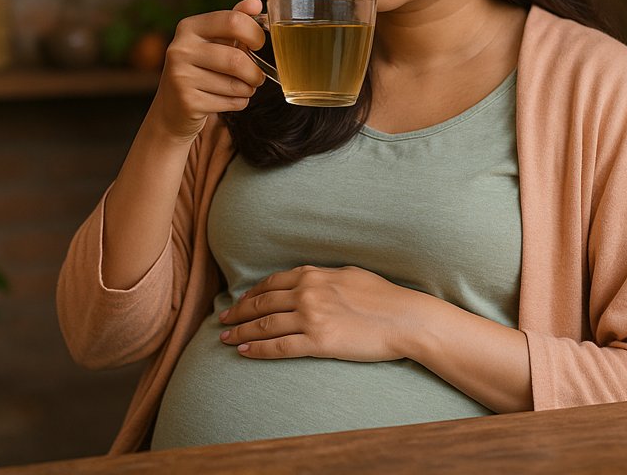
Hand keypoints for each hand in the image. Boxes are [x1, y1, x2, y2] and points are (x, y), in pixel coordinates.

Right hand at [149, 0, 267, 141]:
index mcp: (189, 27)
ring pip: (235, 84)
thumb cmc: (202, 68)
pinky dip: (239, 103)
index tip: (258, 44)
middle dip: (255, 72)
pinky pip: (230, 102)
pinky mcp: (187, 101)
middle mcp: (180, 48)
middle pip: (236, 58)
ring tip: (242, 88)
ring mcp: (180, 75)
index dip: (255, 34)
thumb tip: (255, 3)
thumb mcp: (215, 41)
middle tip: (257, 76)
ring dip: (248, 89)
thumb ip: (235, 20)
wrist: (173, 107)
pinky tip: (228, 100)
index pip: (233, 21)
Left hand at [218, 265, 421, 361]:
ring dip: (241, 332)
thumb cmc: (382, 296)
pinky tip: (245, 351)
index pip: (271, 283)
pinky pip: (279, 347)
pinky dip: (258, 349)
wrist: (404, 318)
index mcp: (313, 275)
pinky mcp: (318, 342)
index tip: (239, 302)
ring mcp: (311, 318)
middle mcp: (307, 293)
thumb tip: (306, 281)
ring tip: (226, 340)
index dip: (250, 294)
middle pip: (261, 304)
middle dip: (238, 313)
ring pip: (265, 325)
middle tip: (222, 321)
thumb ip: (323, 277)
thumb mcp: (349, 274)